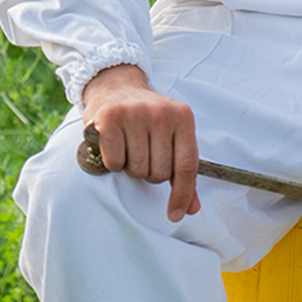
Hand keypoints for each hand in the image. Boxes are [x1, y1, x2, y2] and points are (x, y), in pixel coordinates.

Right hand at [82, 64, 201, 223]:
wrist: (117, 86)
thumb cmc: (147, 118)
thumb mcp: (172, 136)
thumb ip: (182, 171)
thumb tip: (191, 207)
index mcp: (183, 117)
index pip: (188, 166)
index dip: (182, 194)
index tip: (175, 214)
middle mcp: (161, 113)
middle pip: (160, 173)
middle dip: (150, 172)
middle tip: (143, 154)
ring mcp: (135, 114)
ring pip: (137, 170)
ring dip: (132, 167)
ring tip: (130, 147)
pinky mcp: (110, 118)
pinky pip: (115, 162)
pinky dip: (113, 162)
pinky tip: (115, 145)